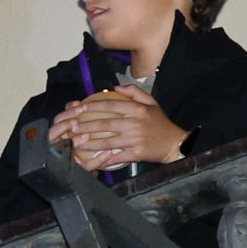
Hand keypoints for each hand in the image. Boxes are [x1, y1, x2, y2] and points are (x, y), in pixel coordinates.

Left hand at [50, 87, 189, 170]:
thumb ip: (134, 92)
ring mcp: (135, 140)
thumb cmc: (160, 122)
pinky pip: (116, 157)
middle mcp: (135, 123)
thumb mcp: (152, 103)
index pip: (111, 105)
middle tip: (73, 127)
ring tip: (77, 143)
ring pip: (107, 142)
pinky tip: (92, 159)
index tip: (80, 108)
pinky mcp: (136, 154)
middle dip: (86, 126)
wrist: (174, 143)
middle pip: (105, 124)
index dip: (93, 106)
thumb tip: (115, 88)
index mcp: (138, 109)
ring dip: (90, 143)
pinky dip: (103, 159)